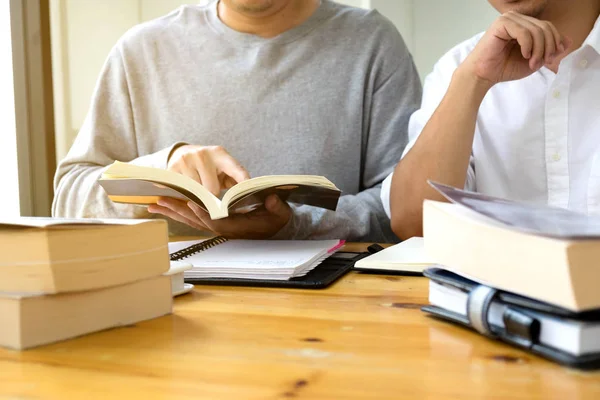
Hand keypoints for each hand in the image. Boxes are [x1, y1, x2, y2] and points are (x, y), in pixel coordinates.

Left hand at [148, 194, 291, 238]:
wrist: (274, 226)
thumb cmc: (277, 218)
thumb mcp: (281, 212)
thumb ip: (276, 207)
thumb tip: (270, 200)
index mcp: (238, 227)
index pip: (217, 222)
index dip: (203, 213)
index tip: (191, 202)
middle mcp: (224, 229)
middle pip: (197, 221)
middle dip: (179, 210)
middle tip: (161, 201)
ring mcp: (217, 227)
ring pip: (191, 221)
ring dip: (173, 212)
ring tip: (155, 204)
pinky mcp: (213, 223)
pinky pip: (192, 219)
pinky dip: (177, 213)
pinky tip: (164, 207)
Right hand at [167, 145, 249, 194]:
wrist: (183, 153)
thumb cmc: (210, 167)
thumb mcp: (224, 169)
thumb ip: (236, 179)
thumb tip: (247, 193)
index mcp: (220, 154)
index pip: (236, 169)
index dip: (243, 181)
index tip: (249, 189)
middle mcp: (203, 154)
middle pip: (212, 189)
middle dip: (213, 195)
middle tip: (210, 190)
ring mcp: (186, 160)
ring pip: (197, 193)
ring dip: (197, 195)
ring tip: (197, 186)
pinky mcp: (172, 169)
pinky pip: (182, 192)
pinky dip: (185, 193)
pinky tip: (185, 186)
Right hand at [461, 11, 570, 86]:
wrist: (483, 75)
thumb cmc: (504, 68)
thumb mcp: (534, 60)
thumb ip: (550, 50)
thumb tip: (568, 41)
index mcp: (523, 24)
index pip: (548, 26)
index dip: (555, 42)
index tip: (551, 59)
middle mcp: (517, 18)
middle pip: (545, 27)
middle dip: (548, 47)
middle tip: (543, 62)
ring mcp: (509, 19)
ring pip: (537, 30)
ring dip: (539, 50)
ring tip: (532, 63)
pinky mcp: (502, 24)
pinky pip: (525, 32)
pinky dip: (528, 46)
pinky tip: (524, 55)